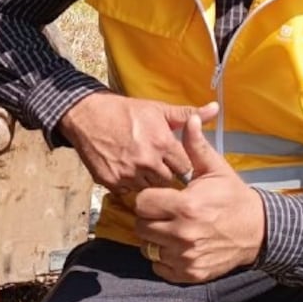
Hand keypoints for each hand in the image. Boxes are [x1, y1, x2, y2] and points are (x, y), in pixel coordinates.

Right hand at [58, 92, 218, 192]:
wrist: (87, 115)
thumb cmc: (125, 111)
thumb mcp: (158, 109)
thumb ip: (188, 114)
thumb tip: (215, 109)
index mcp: (162, 143)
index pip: (185, 168)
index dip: (179, 164)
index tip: (173, 161)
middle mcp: (147, 161)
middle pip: (168, 182)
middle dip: (165, 175)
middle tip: (156, 165)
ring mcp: (128, 173)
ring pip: (149, 189)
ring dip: (147, 181)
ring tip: (141, 167)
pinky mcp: (112, 181)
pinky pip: (128, 192)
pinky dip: (129, 184)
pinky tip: (126, 170)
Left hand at [132, 113, 265, 283]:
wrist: (258, 231)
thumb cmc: (233, 197)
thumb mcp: (216, 169)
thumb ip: (196, 146)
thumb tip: (190, 119)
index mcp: (186, 206)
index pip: (143, 203)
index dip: (148, 198)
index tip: (159, 196)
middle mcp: (183, 233)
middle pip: (141, 226)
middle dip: (149, 217)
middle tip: (163, 212)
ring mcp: (186, 256)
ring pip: (148, 247)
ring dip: (154, 238)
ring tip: (169, 228)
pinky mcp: (190, 273)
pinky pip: (159, 266)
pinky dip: (163, 258)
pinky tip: (175, 245)